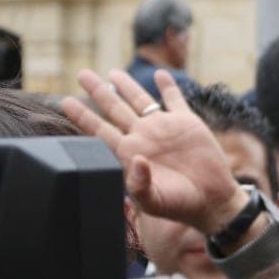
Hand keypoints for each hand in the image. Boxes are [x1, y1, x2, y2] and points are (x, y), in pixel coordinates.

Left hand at [61, 69, 247, 235]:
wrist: (213, 201)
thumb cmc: (180, 205)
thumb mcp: (155, 201)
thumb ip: (139, 184)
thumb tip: (136, 159)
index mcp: (130, 154)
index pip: (100, 130)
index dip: (83, 116)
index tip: (65, 102)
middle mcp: (144, 137)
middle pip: (115, 109)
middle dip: (98, 91)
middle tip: (82, 74)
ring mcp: (165, 129)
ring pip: (140, 100)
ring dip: (126, 85)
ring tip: (112, 73)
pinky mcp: (187, 123)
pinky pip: (175, 100)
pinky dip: (168, 87)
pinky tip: (160, 75)